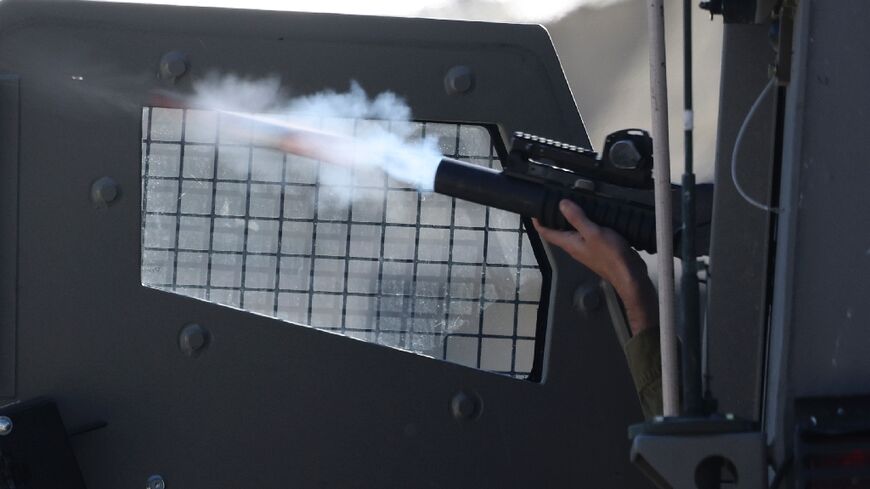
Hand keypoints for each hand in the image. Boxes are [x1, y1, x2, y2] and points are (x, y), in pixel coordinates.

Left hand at [533, 200, 657, 334]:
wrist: (629, 274)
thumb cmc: (610, 255)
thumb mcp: (592, 232)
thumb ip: (577, 218)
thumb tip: (561, 204)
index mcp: (569, 243)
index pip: (547, 233)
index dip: (538, 222)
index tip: (535, 209)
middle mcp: (575, 247)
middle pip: (559, 232)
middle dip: (554, 218)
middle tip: (555, 201)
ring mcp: (587, 249)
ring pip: (574, 232)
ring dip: (571, 220)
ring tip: (574, 204)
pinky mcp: (598, 249)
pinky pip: (588, 234)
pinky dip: (586, 224)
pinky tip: (594, 215)